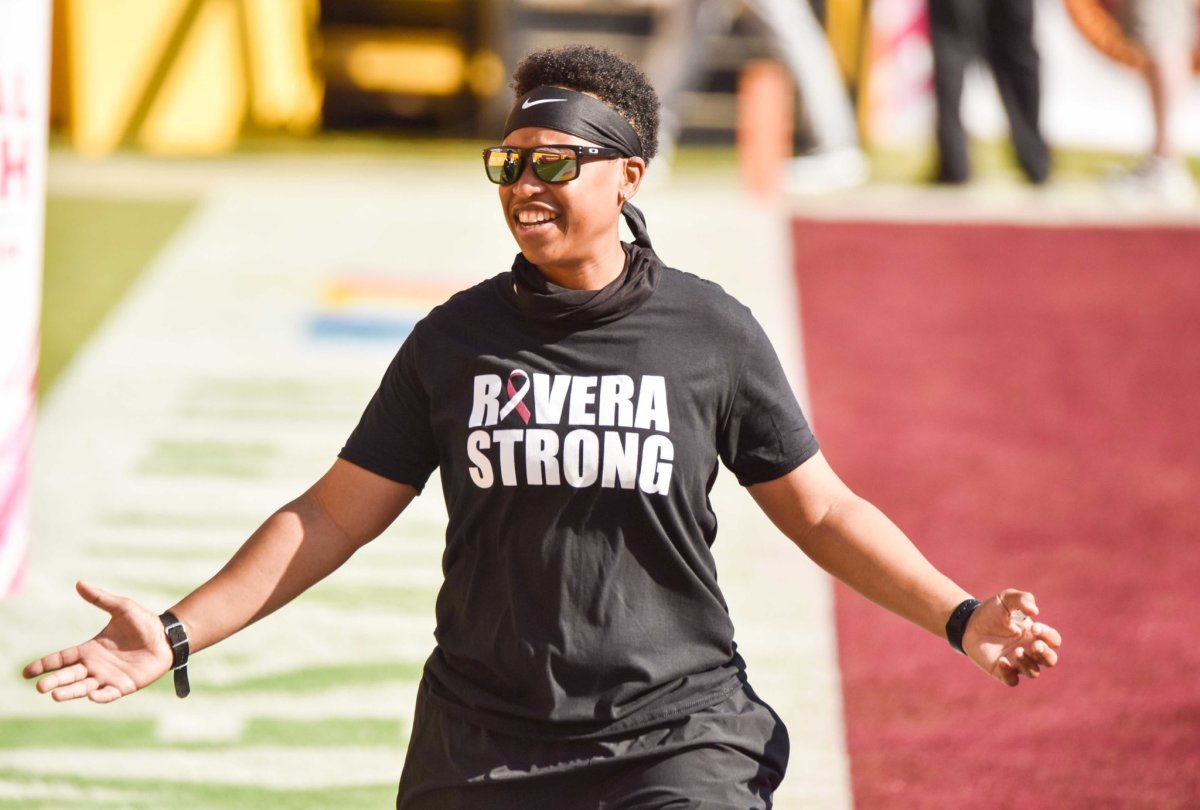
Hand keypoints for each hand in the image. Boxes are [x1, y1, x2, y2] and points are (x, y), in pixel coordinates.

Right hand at [22, 581, 172, 702]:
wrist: (167, 636)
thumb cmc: (143, 622)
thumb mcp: (121, 607)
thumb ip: (100, 598)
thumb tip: (79, 583)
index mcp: (90, 649)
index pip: (62, 658)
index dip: (44, 665)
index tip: (26, 673)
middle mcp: (94, 666)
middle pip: (69, 675)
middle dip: (54, 681)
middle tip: (41, 687)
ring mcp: (108, 677)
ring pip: (83, 687)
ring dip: (70, 692)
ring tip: (55, 695)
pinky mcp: (124, 686)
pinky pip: (109, 694)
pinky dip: (100, 696)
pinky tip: (92, 696)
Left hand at [962, 589, 1061, 686]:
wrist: (968, 622)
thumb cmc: (992, 611)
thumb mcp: (1007, 598)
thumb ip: (1022, 599)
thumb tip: (1034, 612)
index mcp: (1035, 635)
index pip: (1054, 640)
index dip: (1048, 635)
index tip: (1033, 627)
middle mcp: (1029, 651)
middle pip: (1050, 660)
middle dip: (1046, 654)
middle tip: (1034, 645)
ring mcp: (1016, 662)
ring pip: (1033, 672)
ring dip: (1027, 663)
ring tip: (1016, 651)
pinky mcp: (1001, 671)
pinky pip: (1012, 680)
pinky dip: (1010, 674)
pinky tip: (1001, 660)